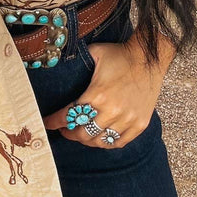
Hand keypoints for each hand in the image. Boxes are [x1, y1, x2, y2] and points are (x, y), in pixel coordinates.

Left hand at [41, 32, 174, 146]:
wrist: (149, 58)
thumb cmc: (120, 54)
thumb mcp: (94, 53)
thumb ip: (76, 62)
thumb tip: (56, 62)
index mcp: (97, 95)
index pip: (68, 116)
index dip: (54, 121)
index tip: (48, 123)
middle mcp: (111, 111)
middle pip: (82, 133)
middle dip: (69, 133)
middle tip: (64, 129)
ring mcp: (127, 120)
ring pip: (99, 142)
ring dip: (86, 140)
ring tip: (81, 133)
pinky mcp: (139, 125)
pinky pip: (118, 143)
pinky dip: (106, 142)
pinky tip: (100, 136)